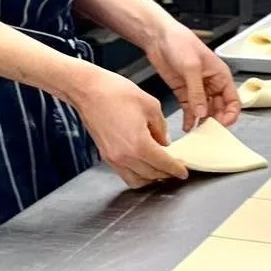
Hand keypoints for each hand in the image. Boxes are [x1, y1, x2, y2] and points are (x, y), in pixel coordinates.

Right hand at [66, 65, 187, 189]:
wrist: (87, 90)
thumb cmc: (115, 92)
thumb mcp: (150, 105)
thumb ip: (161, 127)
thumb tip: (164, 141)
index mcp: (139, 144)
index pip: (163, 164)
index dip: (176, 169)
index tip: (183, 172)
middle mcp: (125, 156)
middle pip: (152, 175)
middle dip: (166, 173)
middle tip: (175, 168)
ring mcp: (113, 158)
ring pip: (137, 180)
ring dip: (151, 177)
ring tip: (160, 169)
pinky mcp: (105, 155)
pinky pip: (124, 174)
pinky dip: (136, 174)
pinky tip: (143, 165)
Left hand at [144, 19, 240, 132]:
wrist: (158, 37)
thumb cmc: (180, 43)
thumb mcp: (191, 67)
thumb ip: (197, 91)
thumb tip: (202, 112)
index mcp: (220, 76)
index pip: (233, 100)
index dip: (230, 114)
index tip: (222, 124)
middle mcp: (212, 84)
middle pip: (220, 109)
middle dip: (215, 121)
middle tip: (208, 133)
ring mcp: (198, 90)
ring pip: (205, 111)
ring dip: (202, 122)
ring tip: (197, 133)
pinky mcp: (184, 93)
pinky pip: (190, 110)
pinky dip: (189, 119)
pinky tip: (187, 127)